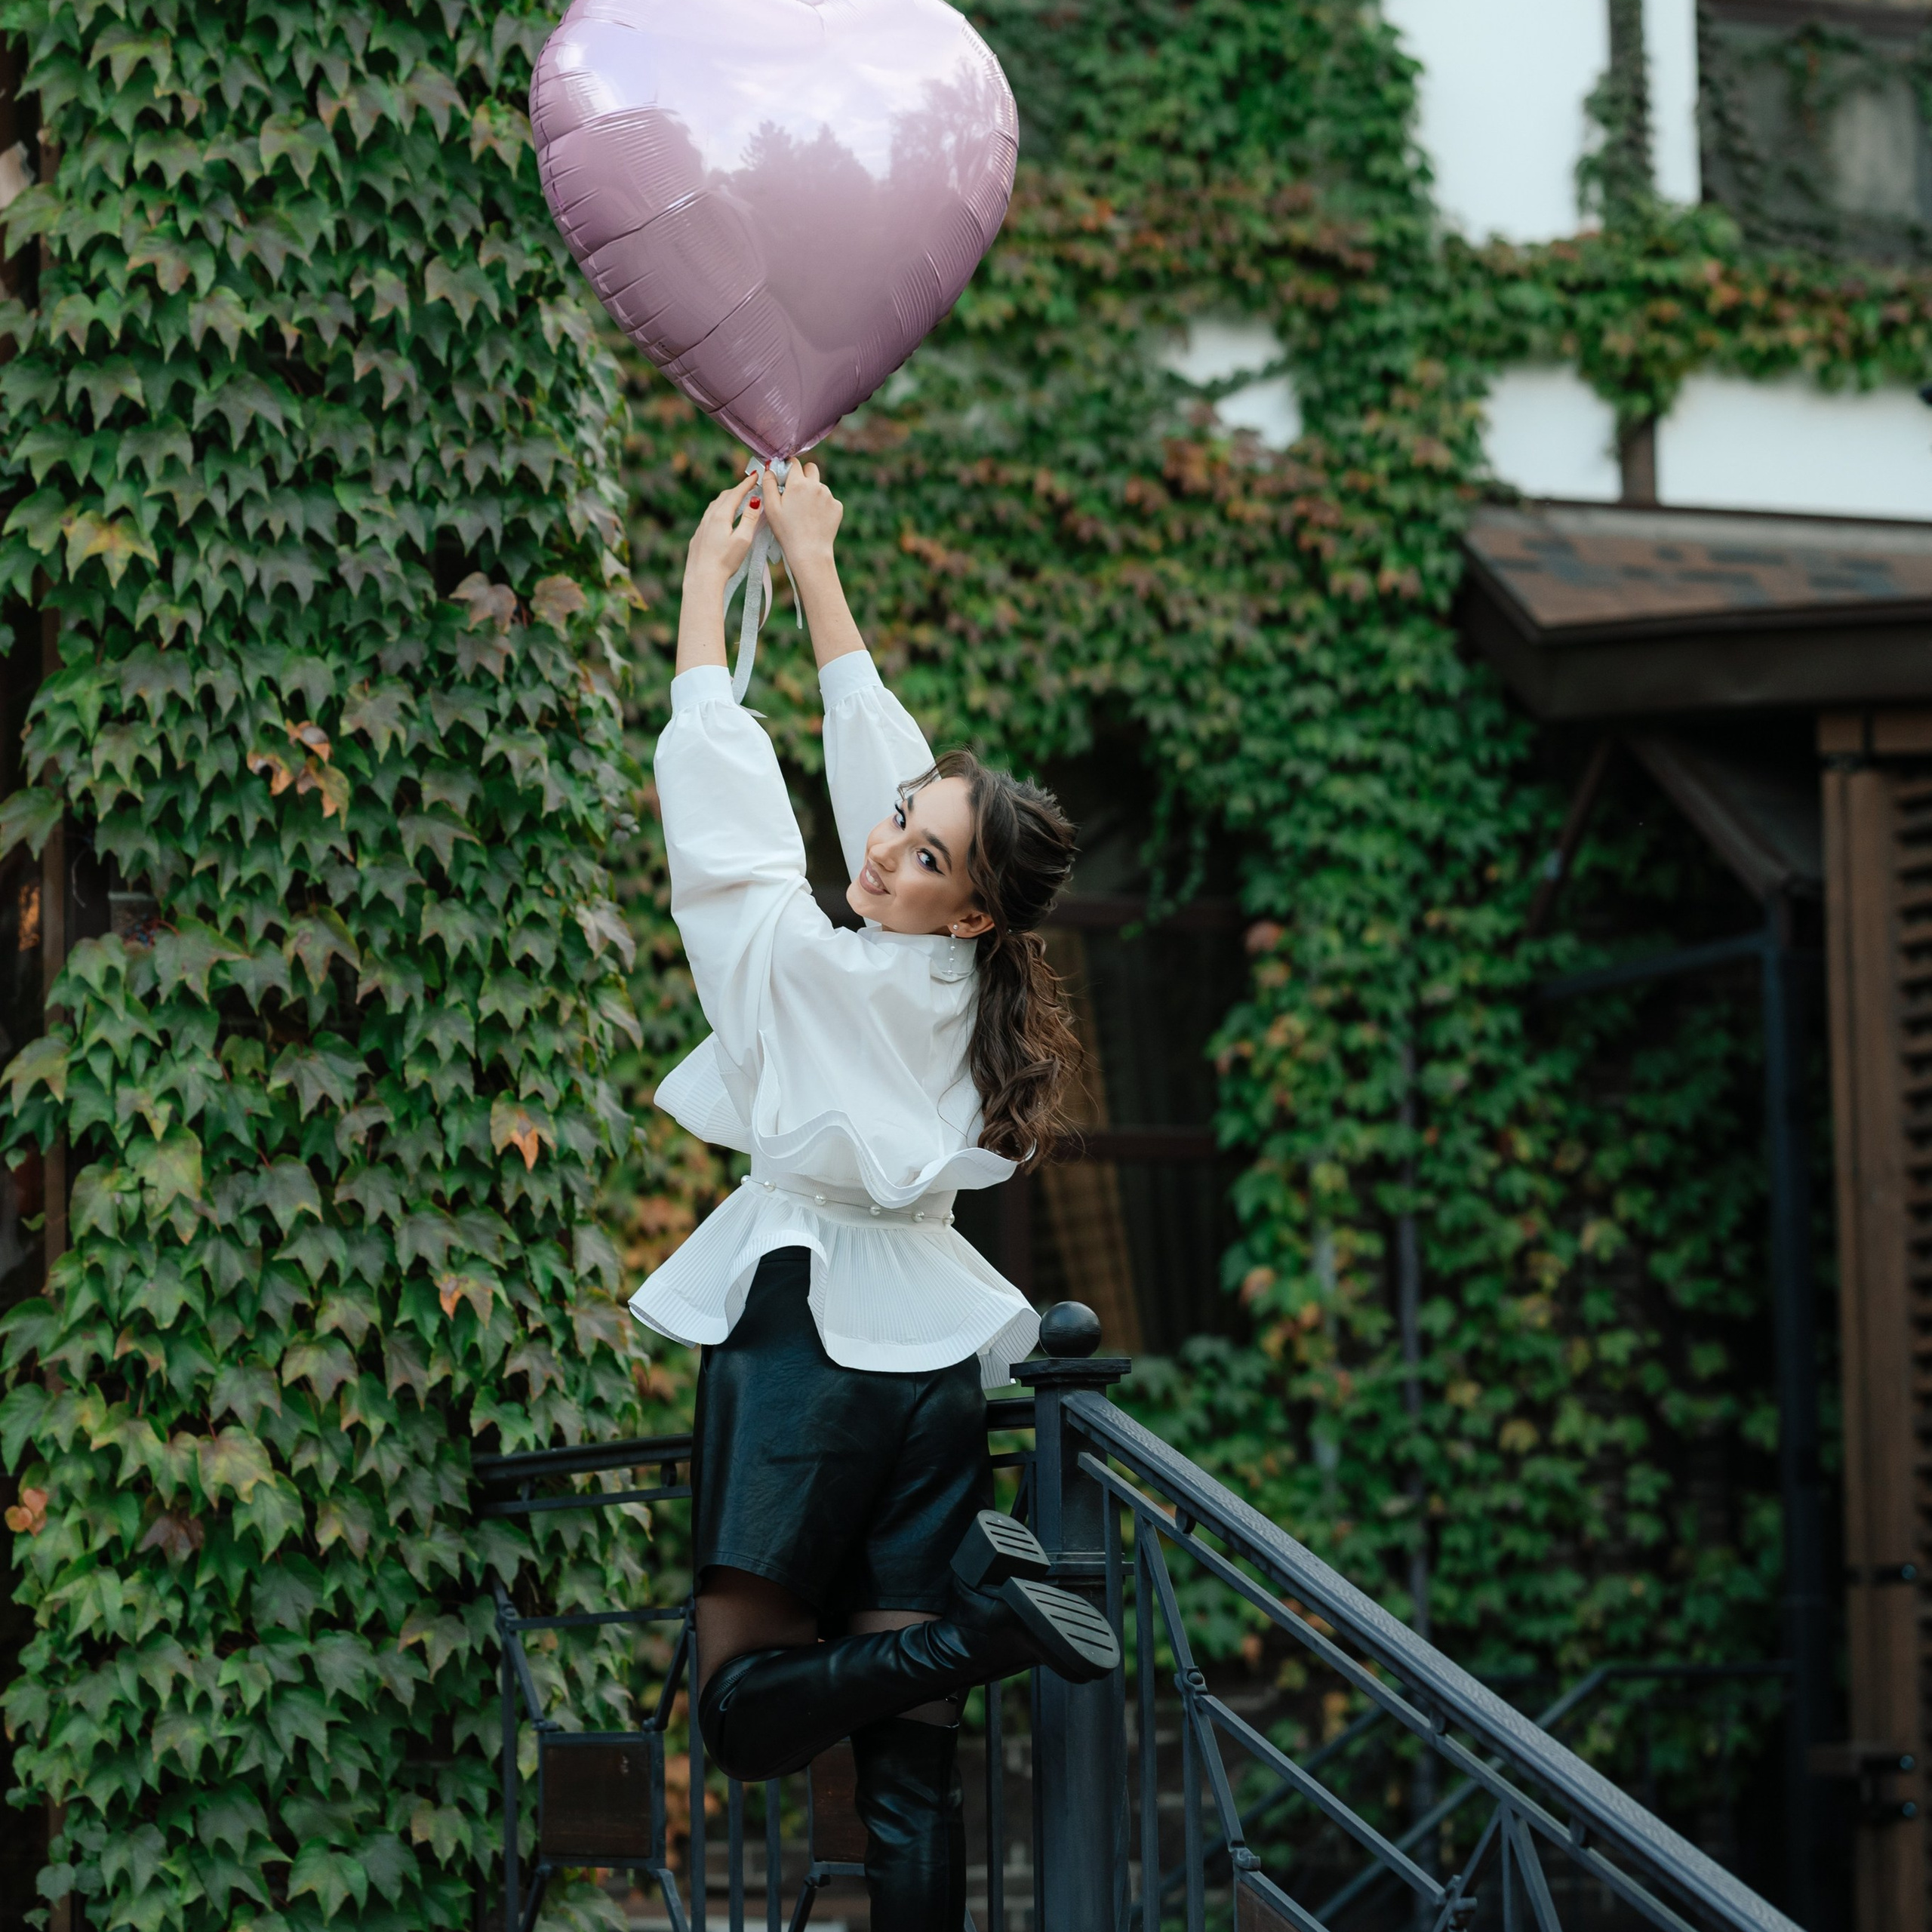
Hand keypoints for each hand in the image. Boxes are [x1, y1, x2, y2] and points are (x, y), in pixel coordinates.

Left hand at [683, 474, 761, 593]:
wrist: (702, 579)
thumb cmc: (725, 562)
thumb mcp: (743, 540)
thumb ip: (750, 519)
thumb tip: (755, 500)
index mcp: (721, 516)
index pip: (736, 494)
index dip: (747, 484)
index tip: (755, 476)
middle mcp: (709, 518)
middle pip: (724, 497)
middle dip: (737, 490)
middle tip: (749, 487)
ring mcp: (701, 527)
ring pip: (715, 506)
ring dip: (727, 499)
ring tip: (737, 499)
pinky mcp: (698, 537)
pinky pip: (709, 517)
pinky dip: (719, 511)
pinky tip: (721, 518)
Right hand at [758, 461, 841, 569]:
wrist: (809, 552)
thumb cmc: (787, 531)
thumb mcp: (771, 507)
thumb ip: (768, 484)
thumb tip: (769, 469)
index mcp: (798, 483)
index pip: (794, 463)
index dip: (788, 468)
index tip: (785, 477)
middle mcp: (816, 485)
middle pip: (811, 468)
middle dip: (804, 475)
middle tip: (797, 491)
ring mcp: (829, 496)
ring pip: (820, 486)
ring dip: (813, 493)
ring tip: (805, 512)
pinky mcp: (837, 507)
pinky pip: (829, 500)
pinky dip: (822, 506)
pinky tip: (815, 519)